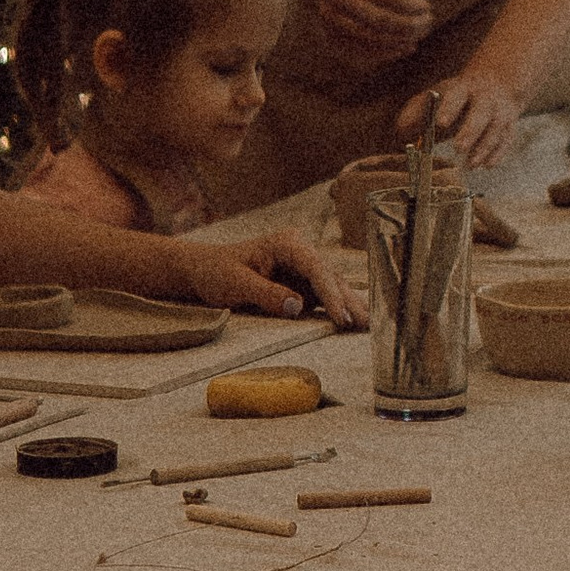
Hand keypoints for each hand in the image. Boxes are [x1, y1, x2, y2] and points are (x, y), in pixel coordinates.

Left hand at [190, 230, 365, 328]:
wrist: (201, 271)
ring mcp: (302, 268)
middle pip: (330, 276)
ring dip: (348, 305)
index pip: (316, 268)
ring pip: (332, 286)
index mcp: (286, 244)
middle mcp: (299, 252)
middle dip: (349, 300)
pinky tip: (353, 321)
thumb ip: (267, 294)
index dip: (331, 294)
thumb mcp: (236, 283)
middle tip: (367, 323)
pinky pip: (323, 296)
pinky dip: (336, 309)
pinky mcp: (300, 284)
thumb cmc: (216, 272)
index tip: (342, 317)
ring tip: (368, 326)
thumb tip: (298, 307)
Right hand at [309, 0, 435, 63]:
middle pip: (377, 19)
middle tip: (427, 22)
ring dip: (400, 40)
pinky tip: (406, 47)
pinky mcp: (330, 37)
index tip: (427, 7)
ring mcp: (329, 17)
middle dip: (408, 25)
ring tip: (419, 34)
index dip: (409, 5)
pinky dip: (386, 55)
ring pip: (370, 38)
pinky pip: (359, 54)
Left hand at [397, 56, 528, 169]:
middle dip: (470, 130)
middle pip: (481, 112)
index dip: (449, 108)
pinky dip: (498, 154)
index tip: (440, 123)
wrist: (497, 84)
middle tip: (458, 147)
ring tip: (471, 165)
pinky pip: (507, 140)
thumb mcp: (436, 96)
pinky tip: (487, 166)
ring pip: (496, 128)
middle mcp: (484, 98)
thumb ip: (416, 112)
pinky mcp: (509, 126)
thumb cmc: (457, 96)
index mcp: (462, 88)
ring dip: (484, 147)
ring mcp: (500, 112)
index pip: (456, 95)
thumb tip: (400, 131)